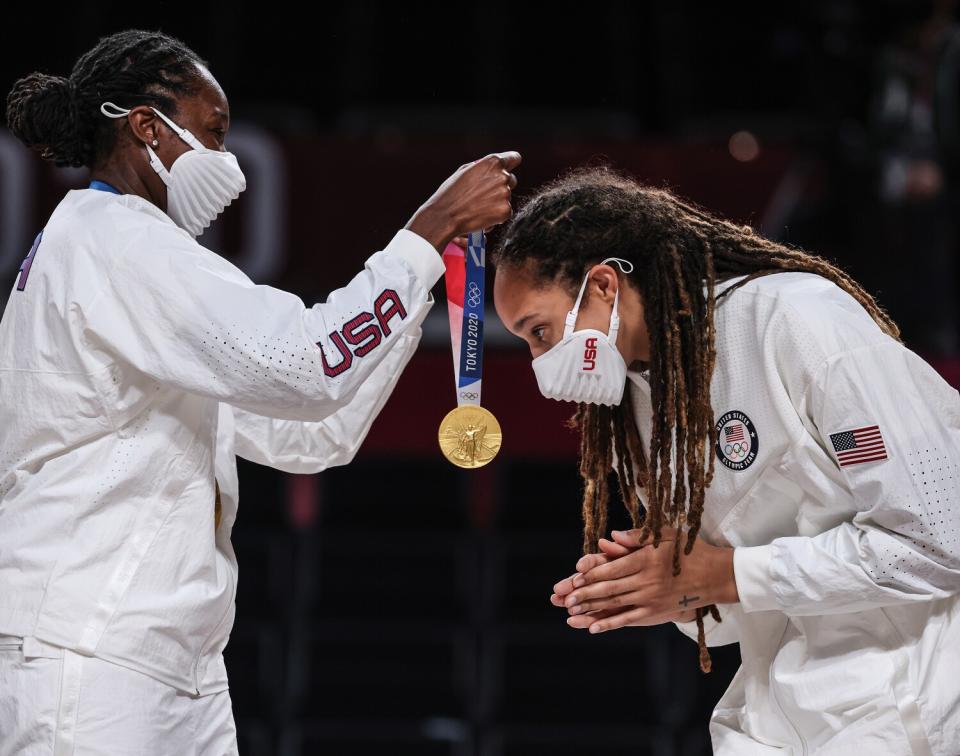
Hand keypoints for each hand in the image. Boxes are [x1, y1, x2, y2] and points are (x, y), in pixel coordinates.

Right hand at [406, 152, 520, 250]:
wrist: (446, 216)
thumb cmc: (451, 193)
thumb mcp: (465, 171)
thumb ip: (483, 167)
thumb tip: (493, 169)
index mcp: (493, 162)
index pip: (514, 158)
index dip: (511, 163)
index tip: (510, 167)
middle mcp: (503, 176)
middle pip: (511, 179)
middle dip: (501, 185)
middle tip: (484, 194)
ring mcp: (505, 194)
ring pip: (507, 197)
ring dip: (497, 201)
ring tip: (478, 206)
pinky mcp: (506, 211)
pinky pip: (505, 211)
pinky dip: (497, 215)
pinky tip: (482, 215)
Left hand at [558, 526, 737, 633]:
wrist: (718, 575)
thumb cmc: (690, 550)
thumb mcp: (665, 534)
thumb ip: (637, 535)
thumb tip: (612, 535)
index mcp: (647, 559)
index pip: (612, 568)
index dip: (590, 574)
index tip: (573, 577)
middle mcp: (647, 580)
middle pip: (609, 588)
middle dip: (585, 593)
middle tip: (565, 598)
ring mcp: (652, 598)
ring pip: (616, 604)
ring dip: (592, 608)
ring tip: (572, 610)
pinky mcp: (658, 612)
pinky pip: (630, 619)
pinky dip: (610, 623)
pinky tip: (594, 628)